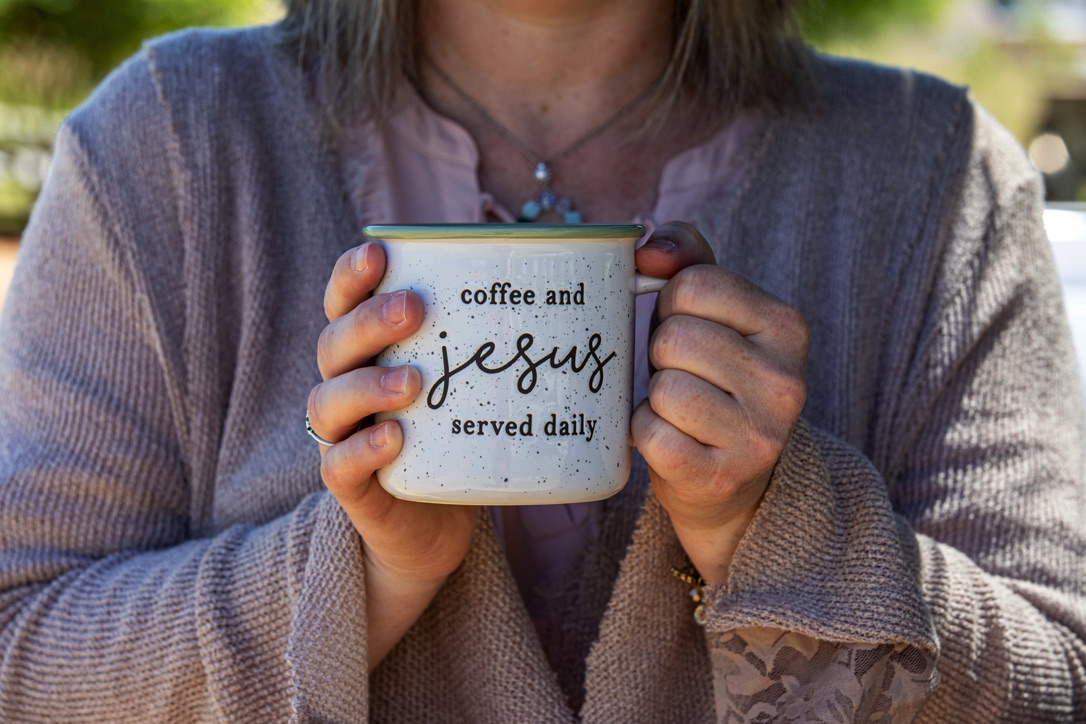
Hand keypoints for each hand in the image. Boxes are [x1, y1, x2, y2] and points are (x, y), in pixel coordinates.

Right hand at [309, 241, 477, 668]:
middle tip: (414, 309)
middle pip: (335, 344)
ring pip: (328, 402)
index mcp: (371, 352)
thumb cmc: (461, 438)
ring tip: (412, 381)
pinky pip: (340, 466)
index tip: (380, 251)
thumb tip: (608, 296)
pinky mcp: (354, 488)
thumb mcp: (478, 386)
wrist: (438, 527)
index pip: (344, 303)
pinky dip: (363, 450)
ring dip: (367, 385)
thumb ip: (508, 344)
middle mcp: (347, 387)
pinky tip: (395, 439)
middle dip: (369, 321)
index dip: (352, 275)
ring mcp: (344, 438)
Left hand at [632, 223, 808, 584]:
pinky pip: (650, 434)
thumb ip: (686, 256)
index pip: (694, 284)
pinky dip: (645, 434)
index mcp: (786, 326)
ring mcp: (758, 435)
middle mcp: (785, 381)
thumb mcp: (715, 310)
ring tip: (679, 408)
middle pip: (675, 338)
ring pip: (663, 389)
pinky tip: (672, 438)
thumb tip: (646, 247)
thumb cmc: (712, 378)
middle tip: (681, 375)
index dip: (671, 304)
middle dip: (661, 354)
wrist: (731, 479)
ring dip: (654, 397)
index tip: (687, 328)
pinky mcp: (720, 477)